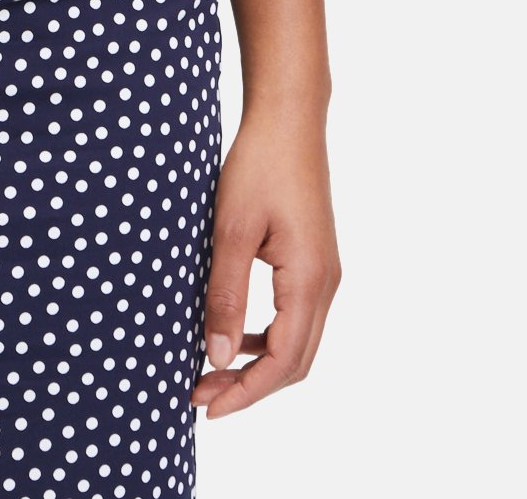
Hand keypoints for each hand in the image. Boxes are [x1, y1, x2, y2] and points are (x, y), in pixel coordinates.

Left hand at [192, 103, 340, 418]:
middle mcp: (326, 284)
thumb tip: (217, 357)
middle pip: (294, 362)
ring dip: (257, 363)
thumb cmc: (258, 166)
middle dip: (249, 386)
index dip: (245, 392)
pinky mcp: (314, 261)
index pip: (282, 362)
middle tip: (200, 394)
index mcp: (309, 281)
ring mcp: (324, 273)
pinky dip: (266, 337)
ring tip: (211, 370)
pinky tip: (234, 334)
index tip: (206, 407)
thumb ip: (225, 295)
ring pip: (297, 342)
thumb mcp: (231, 230)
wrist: (289, 119)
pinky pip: (296, 317)